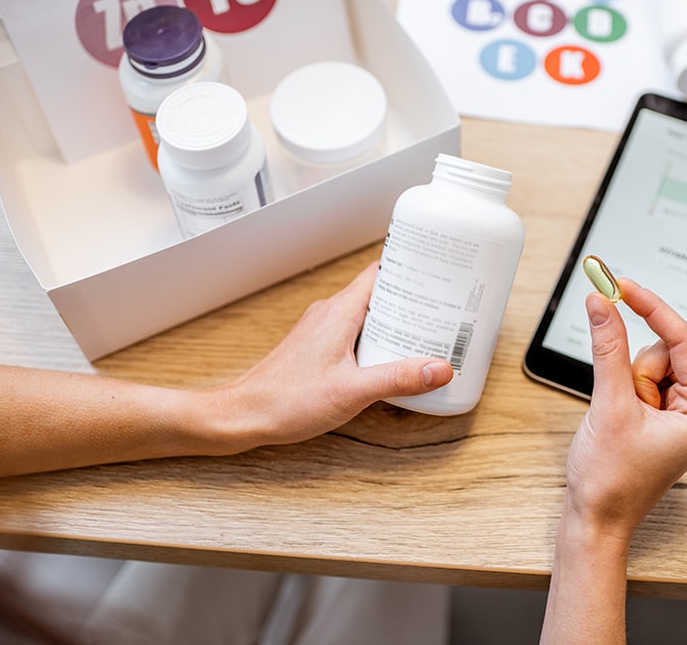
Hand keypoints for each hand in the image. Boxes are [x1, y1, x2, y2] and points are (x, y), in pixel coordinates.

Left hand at [212, 262, 453, 449]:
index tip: (436, 275)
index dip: (409, 271)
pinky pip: (353, 333)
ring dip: (392, 322)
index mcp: (339, 313)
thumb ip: (398, 378)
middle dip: (409, 301)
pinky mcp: (316, 348)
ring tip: (422, 334)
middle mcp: (329, 314)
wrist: (246, 415)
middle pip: (377, 294)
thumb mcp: (353, 391)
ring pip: (365, 315)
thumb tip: (440, 368)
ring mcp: (321, 330)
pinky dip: (375, 339)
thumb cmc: (288, 401)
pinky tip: (387, 359)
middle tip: (440, 309)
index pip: (379, 274)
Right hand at [565, 278, 686, 535]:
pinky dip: (624, 390)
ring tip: (621, 419)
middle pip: (666, 350)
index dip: (651, 308)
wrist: (597, 518)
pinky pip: (642, 378)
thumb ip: (608, 347)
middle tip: (620, 403)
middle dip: (634, 369)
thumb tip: (603, 304)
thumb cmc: (612, 481)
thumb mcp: (609, 405)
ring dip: (626, 382)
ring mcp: (684, 412)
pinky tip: (621, 419)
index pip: (685, 340)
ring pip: (650, 362)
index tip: (621, 285)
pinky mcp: (665, 414)